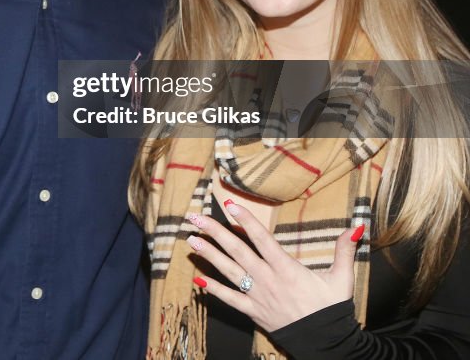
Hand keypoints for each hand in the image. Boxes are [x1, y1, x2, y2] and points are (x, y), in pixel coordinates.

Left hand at [186, 201, 362, 332]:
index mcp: (287, 268)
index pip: (262, 239)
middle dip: (215, 232)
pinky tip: (198, 282)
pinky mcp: (254, 312)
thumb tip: (356, 227)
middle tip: (196, 217)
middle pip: (238, 251)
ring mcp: (258, 296)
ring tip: (191, 240)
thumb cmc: (331, 309)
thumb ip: (344, 250)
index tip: (229, 205)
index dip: (246, 221)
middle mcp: (268, 279)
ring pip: (229, 271)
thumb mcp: (342, 278)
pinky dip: (214, 291)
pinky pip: (231, 300)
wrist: (326, 343)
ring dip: (209, 255)